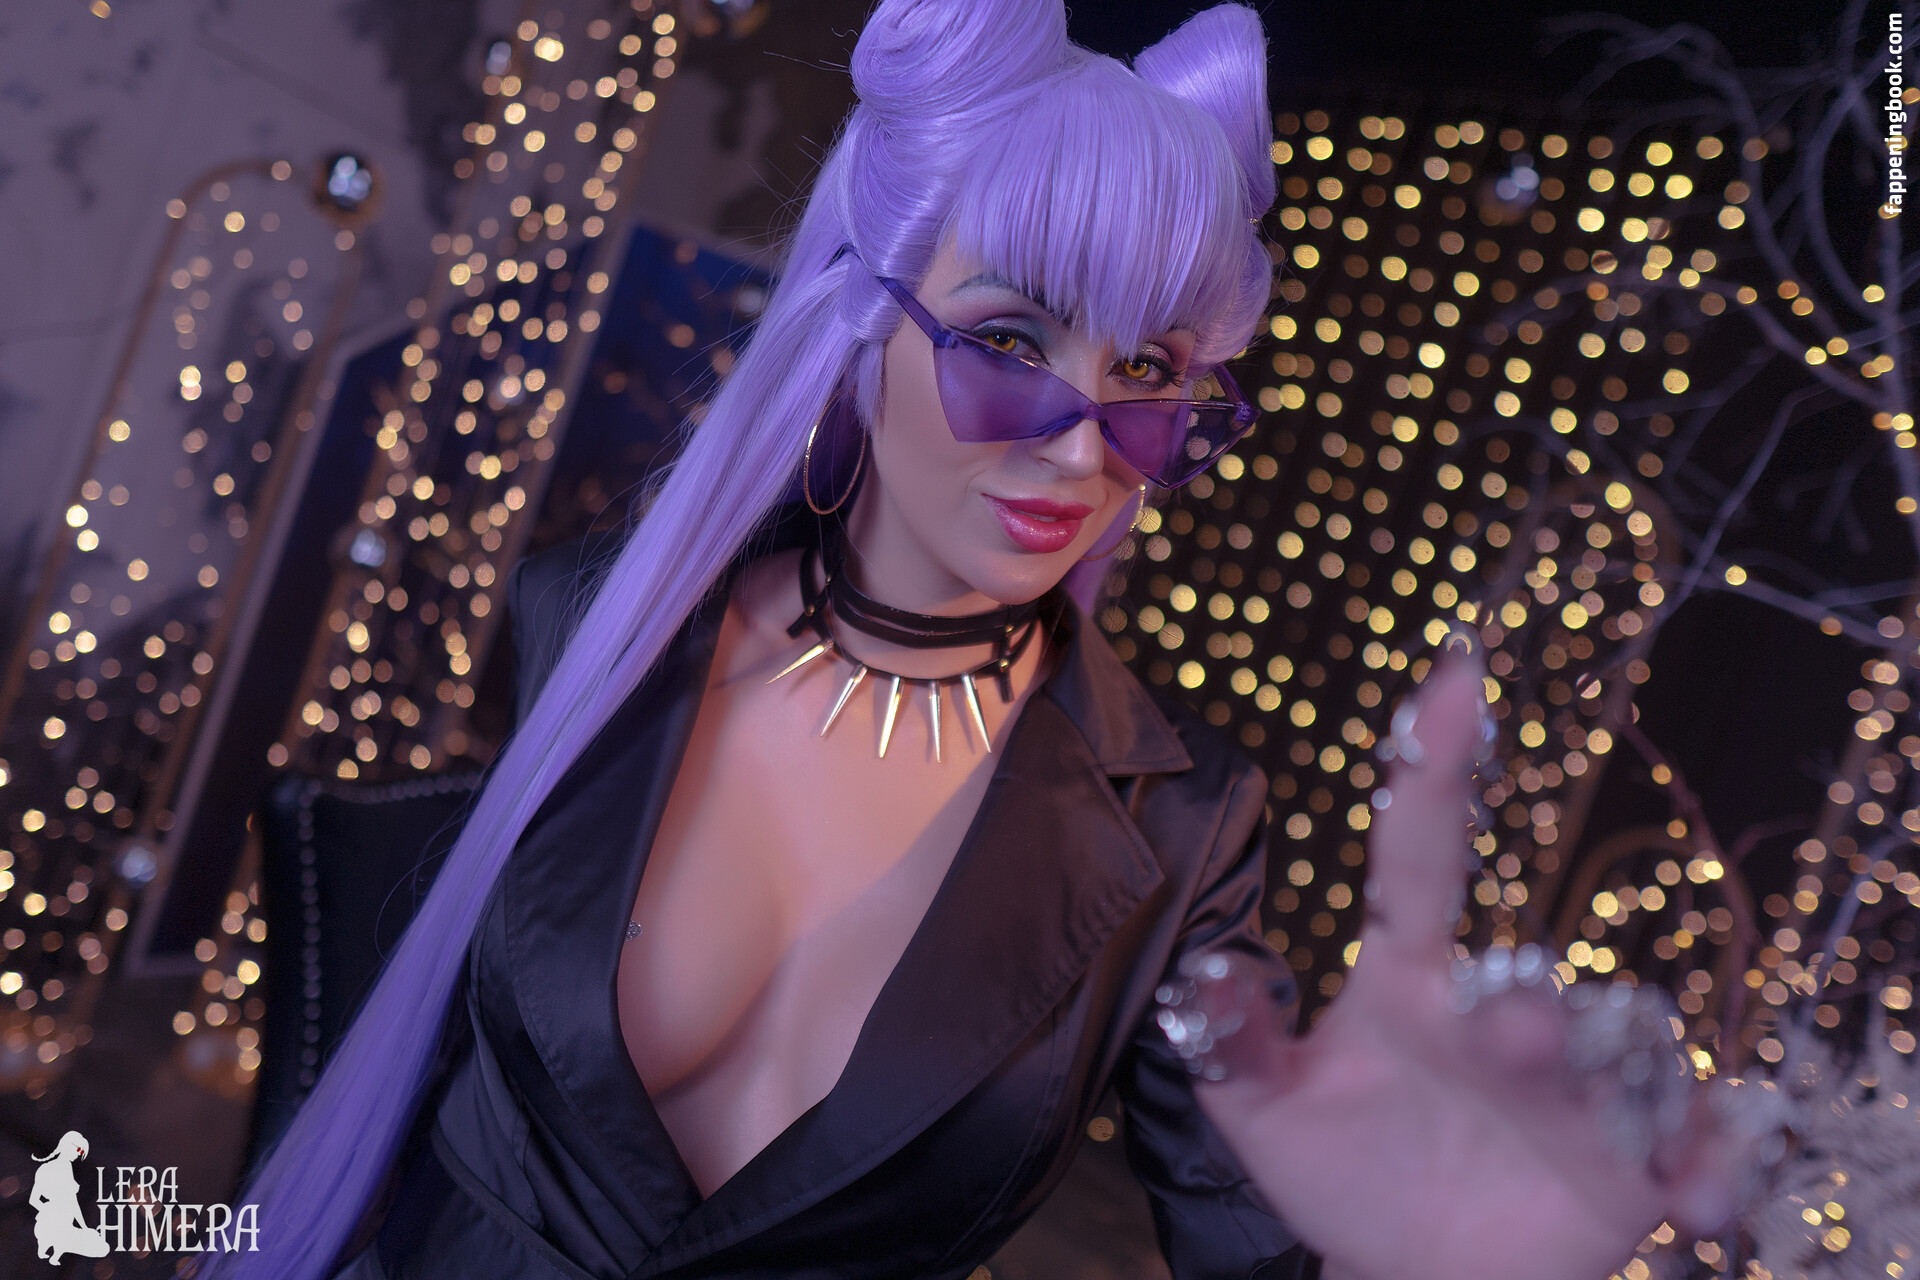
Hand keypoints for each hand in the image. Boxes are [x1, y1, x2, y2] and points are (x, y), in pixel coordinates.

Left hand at [1182, 649, 1747, 1279]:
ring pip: (1617, 1063)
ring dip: (1616, 1084)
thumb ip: (1231, 1046)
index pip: (1419, 860)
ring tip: (1613, 1117)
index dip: (1433, 771)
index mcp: (1411, 984)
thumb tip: (1208, 970)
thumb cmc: (1341, 1174)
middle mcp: (1502, 1019)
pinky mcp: (1638, 1165)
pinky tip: (1698, 1199)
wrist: (1409, 1276)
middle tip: (1513, 1027)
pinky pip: (1693, 1153)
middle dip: (1531, 1012)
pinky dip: (1710, 1169)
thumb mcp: (1262, 1114)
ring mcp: (1577, 1090)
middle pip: (1528, 991)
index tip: (1452, 676)